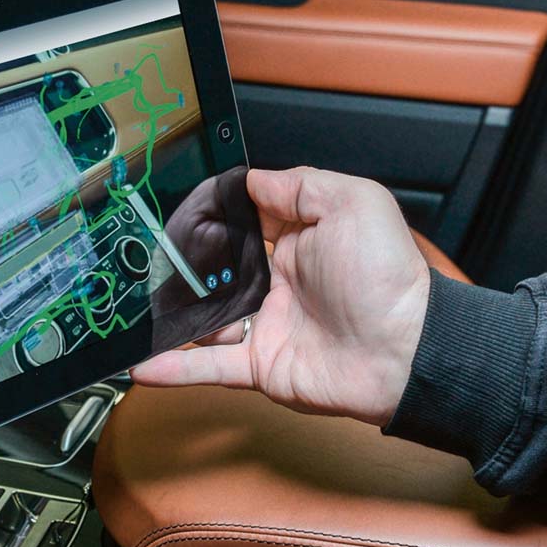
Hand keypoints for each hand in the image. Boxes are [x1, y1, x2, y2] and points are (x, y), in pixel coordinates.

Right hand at [131, 167, 430, 426]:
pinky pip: (209, 365)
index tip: (180, 203)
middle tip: (148, 253)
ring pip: (204, 317)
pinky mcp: (260, 364)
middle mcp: (277, 282)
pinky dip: (175, 367)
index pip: (243, 220)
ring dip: (173, 311)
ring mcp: (265, 324)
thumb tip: (251, 179)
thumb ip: (300, 185)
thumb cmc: (387, 276)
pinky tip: (142, 362)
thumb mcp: (354, 202)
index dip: (214, 213)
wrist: (407, 351)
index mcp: (297, 241)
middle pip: (216, 270)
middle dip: (183, 263)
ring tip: (139, 301)